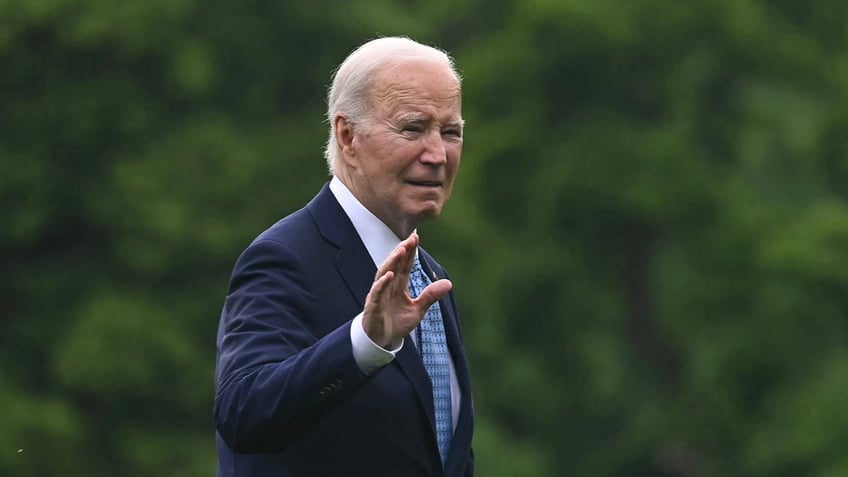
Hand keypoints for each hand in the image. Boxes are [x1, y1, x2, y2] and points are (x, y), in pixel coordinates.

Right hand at [362, 232, 451, 348]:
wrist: (382, 341)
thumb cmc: (397, 323)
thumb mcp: (418, 309)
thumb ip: (430, 296)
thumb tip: (449, 283)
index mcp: (398, 285)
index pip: (405, 265)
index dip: (410, 252)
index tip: (416, 237)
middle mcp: (388, 286)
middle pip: (394, 265)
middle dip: (402, 251)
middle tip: (410, 239)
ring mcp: (379, 294)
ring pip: (384, 273)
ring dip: (392, 261)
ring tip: (401, 250)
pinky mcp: (373, 305)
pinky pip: (377, 292)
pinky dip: (382, 283)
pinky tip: (389, 274)